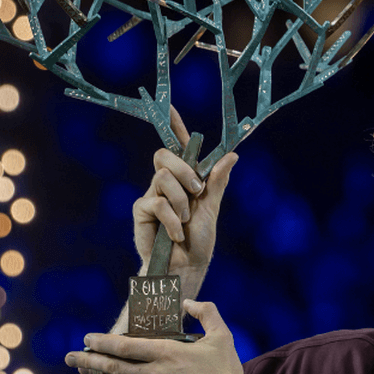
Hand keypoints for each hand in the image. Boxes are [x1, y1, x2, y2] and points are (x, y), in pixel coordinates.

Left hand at [66, 300, 264, 373]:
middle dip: (87, 360)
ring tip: (83, 367)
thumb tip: (188, 303)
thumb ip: (206, 313)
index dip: (102, 342)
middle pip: (112, 367)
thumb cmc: (226, 373)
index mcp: (167, 354)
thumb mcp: (222, 336)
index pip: (124, 347)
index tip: (87, 337)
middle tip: (68, 356)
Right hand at [133, 105, 238, 283]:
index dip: (174, 127)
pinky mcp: (141, 211)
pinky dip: (171, 220)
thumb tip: (233, 155)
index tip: (170, 107)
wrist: (185, 266)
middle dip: (183, 171)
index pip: (178, 147)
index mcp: (185, 178)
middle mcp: (166, 183)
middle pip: (164, 156)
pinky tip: (175, 234)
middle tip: (196, 191)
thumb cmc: (199, 240)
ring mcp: (152, 195)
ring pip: (163, 178)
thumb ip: (217, 181)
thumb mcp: (212, 207)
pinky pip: (156, 202)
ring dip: (180, 202)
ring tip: (184, 221)